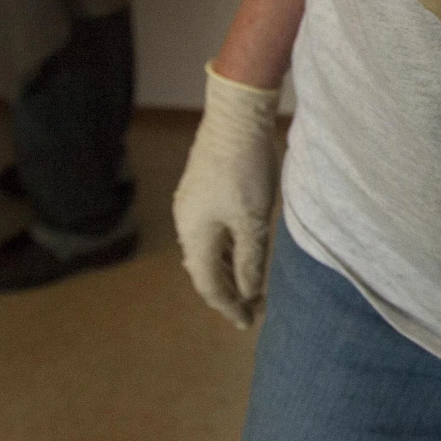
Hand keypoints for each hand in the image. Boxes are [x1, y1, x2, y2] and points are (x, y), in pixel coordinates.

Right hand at [171, 63, 286, 328]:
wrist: (236, 117)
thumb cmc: (246, 170)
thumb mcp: (253, 221)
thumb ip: (250, 260)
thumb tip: (248, 292)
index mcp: (195, 236)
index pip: (209, 284)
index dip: (229, 306)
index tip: (247, 322)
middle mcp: (186, 223)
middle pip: (205, 269)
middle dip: (228, 291)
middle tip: (252, 309)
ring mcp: (191, 204)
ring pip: (208, 249)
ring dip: (228, 269)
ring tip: (250, 285)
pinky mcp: (201, 189)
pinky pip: (211, 230)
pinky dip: (227, 248)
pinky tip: (242, 250)